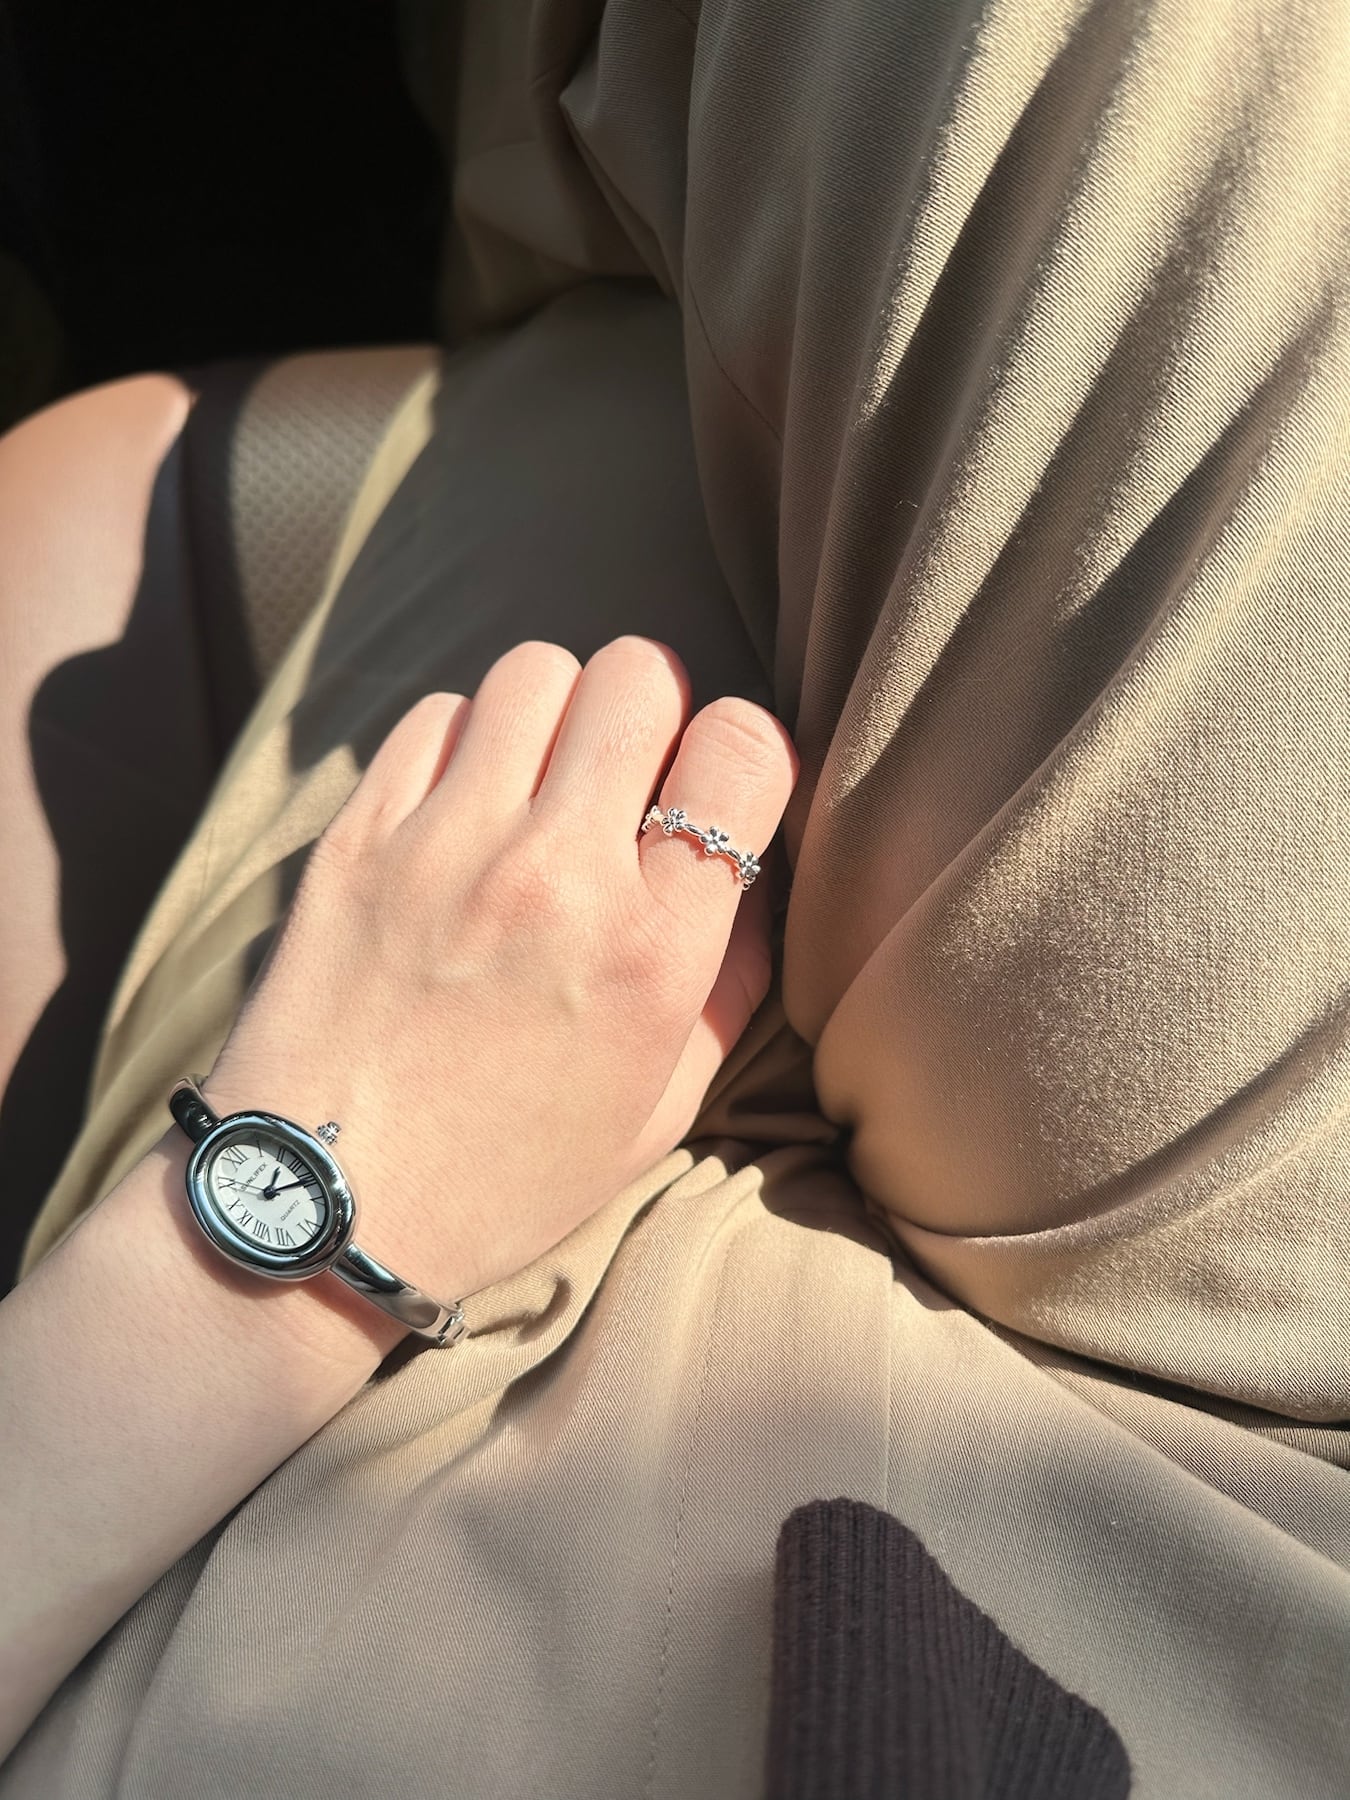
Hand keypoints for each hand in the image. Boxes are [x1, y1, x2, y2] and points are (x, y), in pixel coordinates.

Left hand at [205, 636, 796, 1309]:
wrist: (323, 1214)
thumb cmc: (507, 1176)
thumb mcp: (662, 1107)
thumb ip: (731, 977)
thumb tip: (748, 865)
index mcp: (652, 953)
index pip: (743, 749)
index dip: (740, 753)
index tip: (711, 790)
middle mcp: (557, 877)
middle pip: (636, 675)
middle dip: (649, 713)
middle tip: (625, 775)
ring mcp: (446, 846)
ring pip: (535, 670)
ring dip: (555, 716)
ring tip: (538, 786)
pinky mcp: (357, 836)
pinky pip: (436, 714)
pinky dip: (464, 742)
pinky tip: (459, 810)